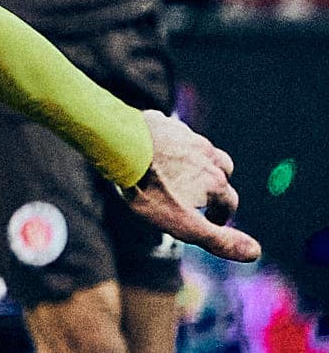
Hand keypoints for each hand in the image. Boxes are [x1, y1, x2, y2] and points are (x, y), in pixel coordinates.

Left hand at [122, 110, 260, 262]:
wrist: (119, 146)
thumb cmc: (150, 188)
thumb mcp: (183, 224)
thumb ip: (219, 240)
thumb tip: (256, 253)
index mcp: (215, 180)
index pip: (230, 201)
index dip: (222, 214)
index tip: (212, 221)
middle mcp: (207, 154)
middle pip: (223, 169)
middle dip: (217, 184)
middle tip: (202, 195)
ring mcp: (185, 135)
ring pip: (201, 148)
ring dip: (197, 162)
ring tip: (181, 173)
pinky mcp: (163, 122)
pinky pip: (174, 132)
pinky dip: (172, 143)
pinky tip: (158, 149)